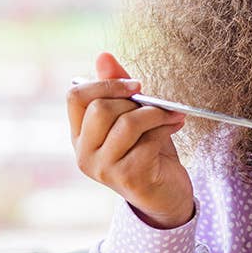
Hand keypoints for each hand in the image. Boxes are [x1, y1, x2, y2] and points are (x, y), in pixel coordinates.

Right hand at [67, 52, 194, 228]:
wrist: (167, 196)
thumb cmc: (148, 152)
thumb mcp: (133, 117)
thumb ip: (118, 90)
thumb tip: (103, 56)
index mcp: (80, 135)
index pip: (75, 97)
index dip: (105, 83)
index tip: (135, 85)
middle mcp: (84, 153)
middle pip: (100, 108)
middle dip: (134, 101)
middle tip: (158, 104)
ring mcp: (103, 169)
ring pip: (126, 124)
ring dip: (155, 114)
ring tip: (172, 115)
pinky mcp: (127, 178)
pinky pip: (147, 141)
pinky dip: (166, 129)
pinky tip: (176, 127)